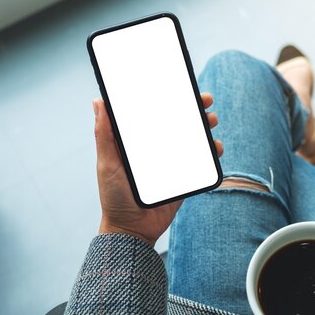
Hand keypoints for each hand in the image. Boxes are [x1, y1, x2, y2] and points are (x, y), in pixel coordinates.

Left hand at [93, 92, 223, 246]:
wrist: (132, 230)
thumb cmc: (114, 197)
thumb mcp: (107, 163)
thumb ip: (104, 134)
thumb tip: (99, 101)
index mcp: (138, 142)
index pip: (155, 114)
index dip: (167, 98)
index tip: (179, 85)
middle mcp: (157, 149)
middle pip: (178, 123)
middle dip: (193, 109)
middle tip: (204, 99)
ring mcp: (172, 163)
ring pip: (193, 139)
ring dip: (205, 128)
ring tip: (211, 121)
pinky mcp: (184, 177)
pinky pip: (202, 163)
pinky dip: (212, 153)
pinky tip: (216, 148)